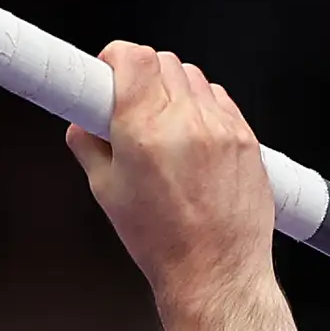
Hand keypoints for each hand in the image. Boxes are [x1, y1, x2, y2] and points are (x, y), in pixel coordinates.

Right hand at [68, 45, 275, 319]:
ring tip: (165, 126)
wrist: (215, 274)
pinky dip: (203, 107)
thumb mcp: (106, 192)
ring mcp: (222, 129)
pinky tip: (194, 137)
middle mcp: (186, 122)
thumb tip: (82, 124)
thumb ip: (88, 146)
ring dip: (174, 89)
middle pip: (162, 61)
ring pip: (193, 76)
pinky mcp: (247, 139)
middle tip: (132, 106)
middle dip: (142, 76)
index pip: (132, 56)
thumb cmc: (163, 242)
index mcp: (144, 130)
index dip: (115, 58)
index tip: (109, 72)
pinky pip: (221, 100)